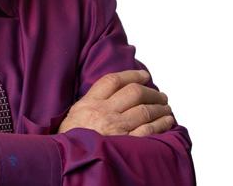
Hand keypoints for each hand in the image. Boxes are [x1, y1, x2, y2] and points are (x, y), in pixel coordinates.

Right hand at [58, 70, 173, 136]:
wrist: (66, 158)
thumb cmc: (71, 137)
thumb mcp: (76, 112)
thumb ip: (93, 101)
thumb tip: (114, 91)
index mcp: (90, 102)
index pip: (113, 80)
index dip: (131, 74)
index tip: (144, 75)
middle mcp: (104, 112)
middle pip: (134, 92)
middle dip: (151, 92)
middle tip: (160, 95)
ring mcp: (115, 128)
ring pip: (144, 110)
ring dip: (160, 107)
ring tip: (166, 107)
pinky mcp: (125, 143)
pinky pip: (148, 130)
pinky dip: (161, 124)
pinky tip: (167, 121)